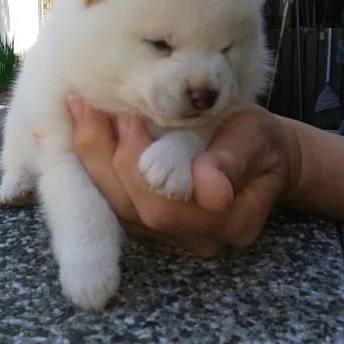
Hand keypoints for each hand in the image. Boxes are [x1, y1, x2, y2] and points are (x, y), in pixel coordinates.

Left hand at [66, 97, 301, 256]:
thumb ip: (232, 161)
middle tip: (93, 104)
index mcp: (232, 222)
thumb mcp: (255, 136)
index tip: (128, 116)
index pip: (168, 208)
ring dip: (92, 157)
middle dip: (106, 156)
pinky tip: (86, 125)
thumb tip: (210, 191)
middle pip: (135, 210)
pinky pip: (114, 199)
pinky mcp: (150, 223)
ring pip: (117, 206)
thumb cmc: (259, 138)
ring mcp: (172, 236)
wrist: (261, 152)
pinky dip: (96, 163)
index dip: (138, 165)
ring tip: (81, 108)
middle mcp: (199, 239)